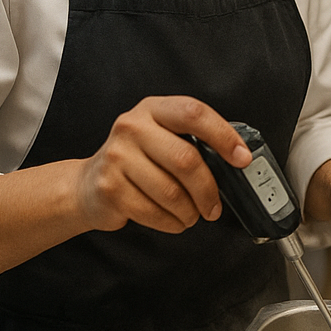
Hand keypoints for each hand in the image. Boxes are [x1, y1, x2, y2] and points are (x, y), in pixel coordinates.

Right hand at [76, 95, 251, 234]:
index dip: (223, 136)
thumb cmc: (137, 160)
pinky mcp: (109, 187)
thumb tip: (237, 160)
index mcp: (153, 109)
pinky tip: (173, 219)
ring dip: (190, 211)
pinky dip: (172, 222)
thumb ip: (193, 141)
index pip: (194, 114)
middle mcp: (132, 127)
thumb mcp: (162, 137)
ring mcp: (117, 156)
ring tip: (192, 214)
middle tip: (214, 206)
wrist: (88, 184)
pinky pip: (153, 212)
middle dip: (208, 189)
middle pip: (186, 159)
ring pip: (171, 192)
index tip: (242, 158)